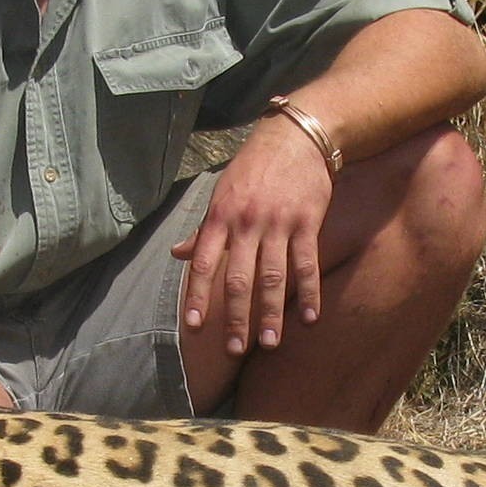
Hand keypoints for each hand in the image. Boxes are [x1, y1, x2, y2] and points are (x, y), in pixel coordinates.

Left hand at [176, 112, 333, 356]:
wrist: (296, 137)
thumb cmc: (254, 168)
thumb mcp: (221, 192)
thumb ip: (202, 228)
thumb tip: (176, 253)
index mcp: (220, 217)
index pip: (203, 262)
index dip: (197, 295)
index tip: (193, 325)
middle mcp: (246, 224)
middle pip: (238, 278)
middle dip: (234, 317)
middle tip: (232, 349)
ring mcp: (278, 224)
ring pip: (272, 277)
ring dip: (271, 314)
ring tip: (270, 344)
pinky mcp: (306, 223)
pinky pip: (307, 264)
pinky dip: (309, 292)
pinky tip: (309, 318)